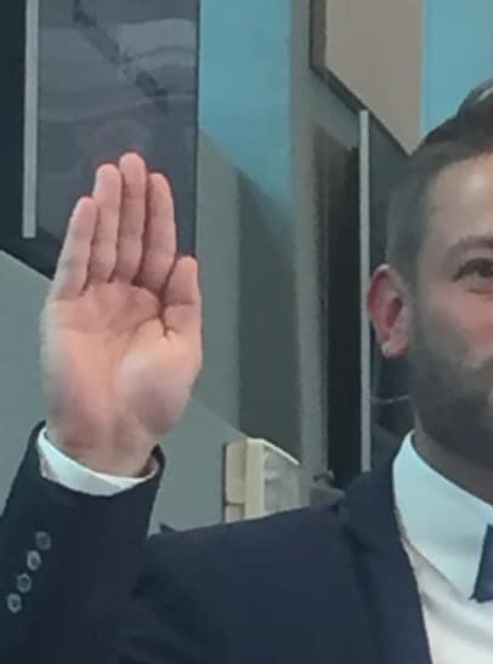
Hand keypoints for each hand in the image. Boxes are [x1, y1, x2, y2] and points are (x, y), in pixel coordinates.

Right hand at [41, 153, 201, 476]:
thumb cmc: (152, 398)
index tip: (160, 184)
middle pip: (130, 239)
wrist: (114, 433)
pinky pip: (74, 266)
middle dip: (132, 201)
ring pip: (103, 244)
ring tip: (112, 171)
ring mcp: (93, 299)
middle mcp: (124, 295)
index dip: (160, 217)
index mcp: (155, 304)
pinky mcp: (64, 308)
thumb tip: (189, 261)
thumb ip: (187, 303)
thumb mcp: (186, 348)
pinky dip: (82, 237)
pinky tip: (89, 209)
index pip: (159, 251)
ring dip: (108, 208)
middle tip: (133, 161)